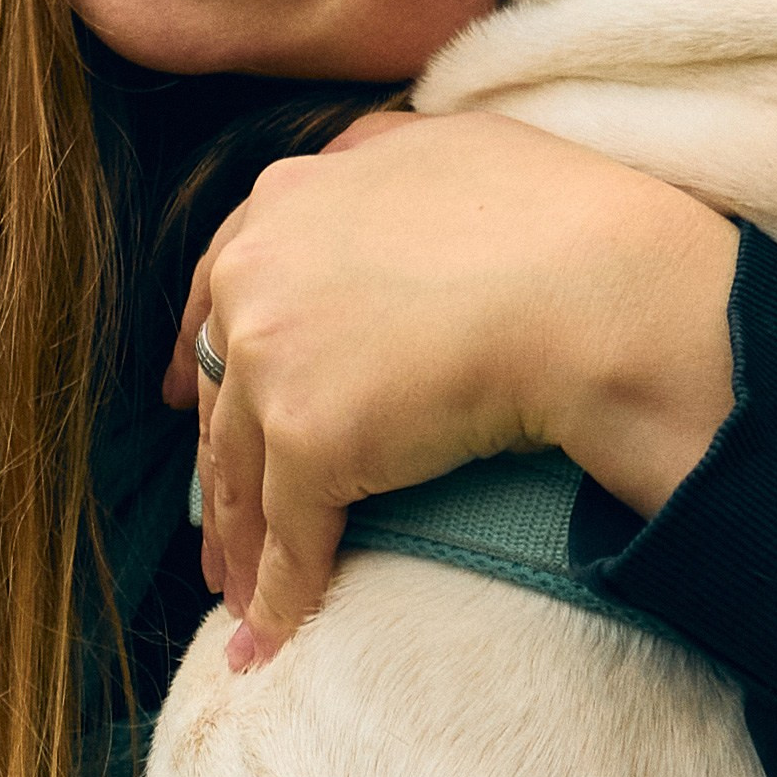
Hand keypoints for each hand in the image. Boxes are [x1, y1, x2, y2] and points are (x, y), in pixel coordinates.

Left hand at [166, 110, 738, 667]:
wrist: (599, 287)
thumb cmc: (562, 218)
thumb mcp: (450, 146)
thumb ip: (382, 159)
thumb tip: (364, 162)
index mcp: (290, 195)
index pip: (222, 290)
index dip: (198, 352)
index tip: (176, 394)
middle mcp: (259, 269)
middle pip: (219, 389)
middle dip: (217, 467)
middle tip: (216, 529)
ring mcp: (274, 355)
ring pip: (241, 470)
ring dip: (239, 547)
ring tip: (241, 602)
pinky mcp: (308, 437)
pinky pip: (289, 532)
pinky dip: (281, 590)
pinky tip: (276, 630)